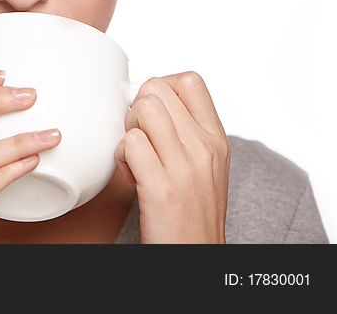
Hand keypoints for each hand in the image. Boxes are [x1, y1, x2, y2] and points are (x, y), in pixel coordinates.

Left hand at [114, 71, 229, 242]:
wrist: (196, 256)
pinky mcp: (162, 188)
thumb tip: (147, 100)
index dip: (160, 88)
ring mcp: (185, 167)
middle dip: (136, 107)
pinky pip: (129, 143)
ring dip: (127, 129)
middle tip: (139, 137)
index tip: (152, 114)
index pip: (189, 80)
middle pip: (156, 88)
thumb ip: (184, 131)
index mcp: (216, 138)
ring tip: (134, 155)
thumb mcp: (204, 165)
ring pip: (143, 109)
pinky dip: (120, 156)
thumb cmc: (192, 210)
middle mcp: (204, 147)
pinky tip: (130, 175)